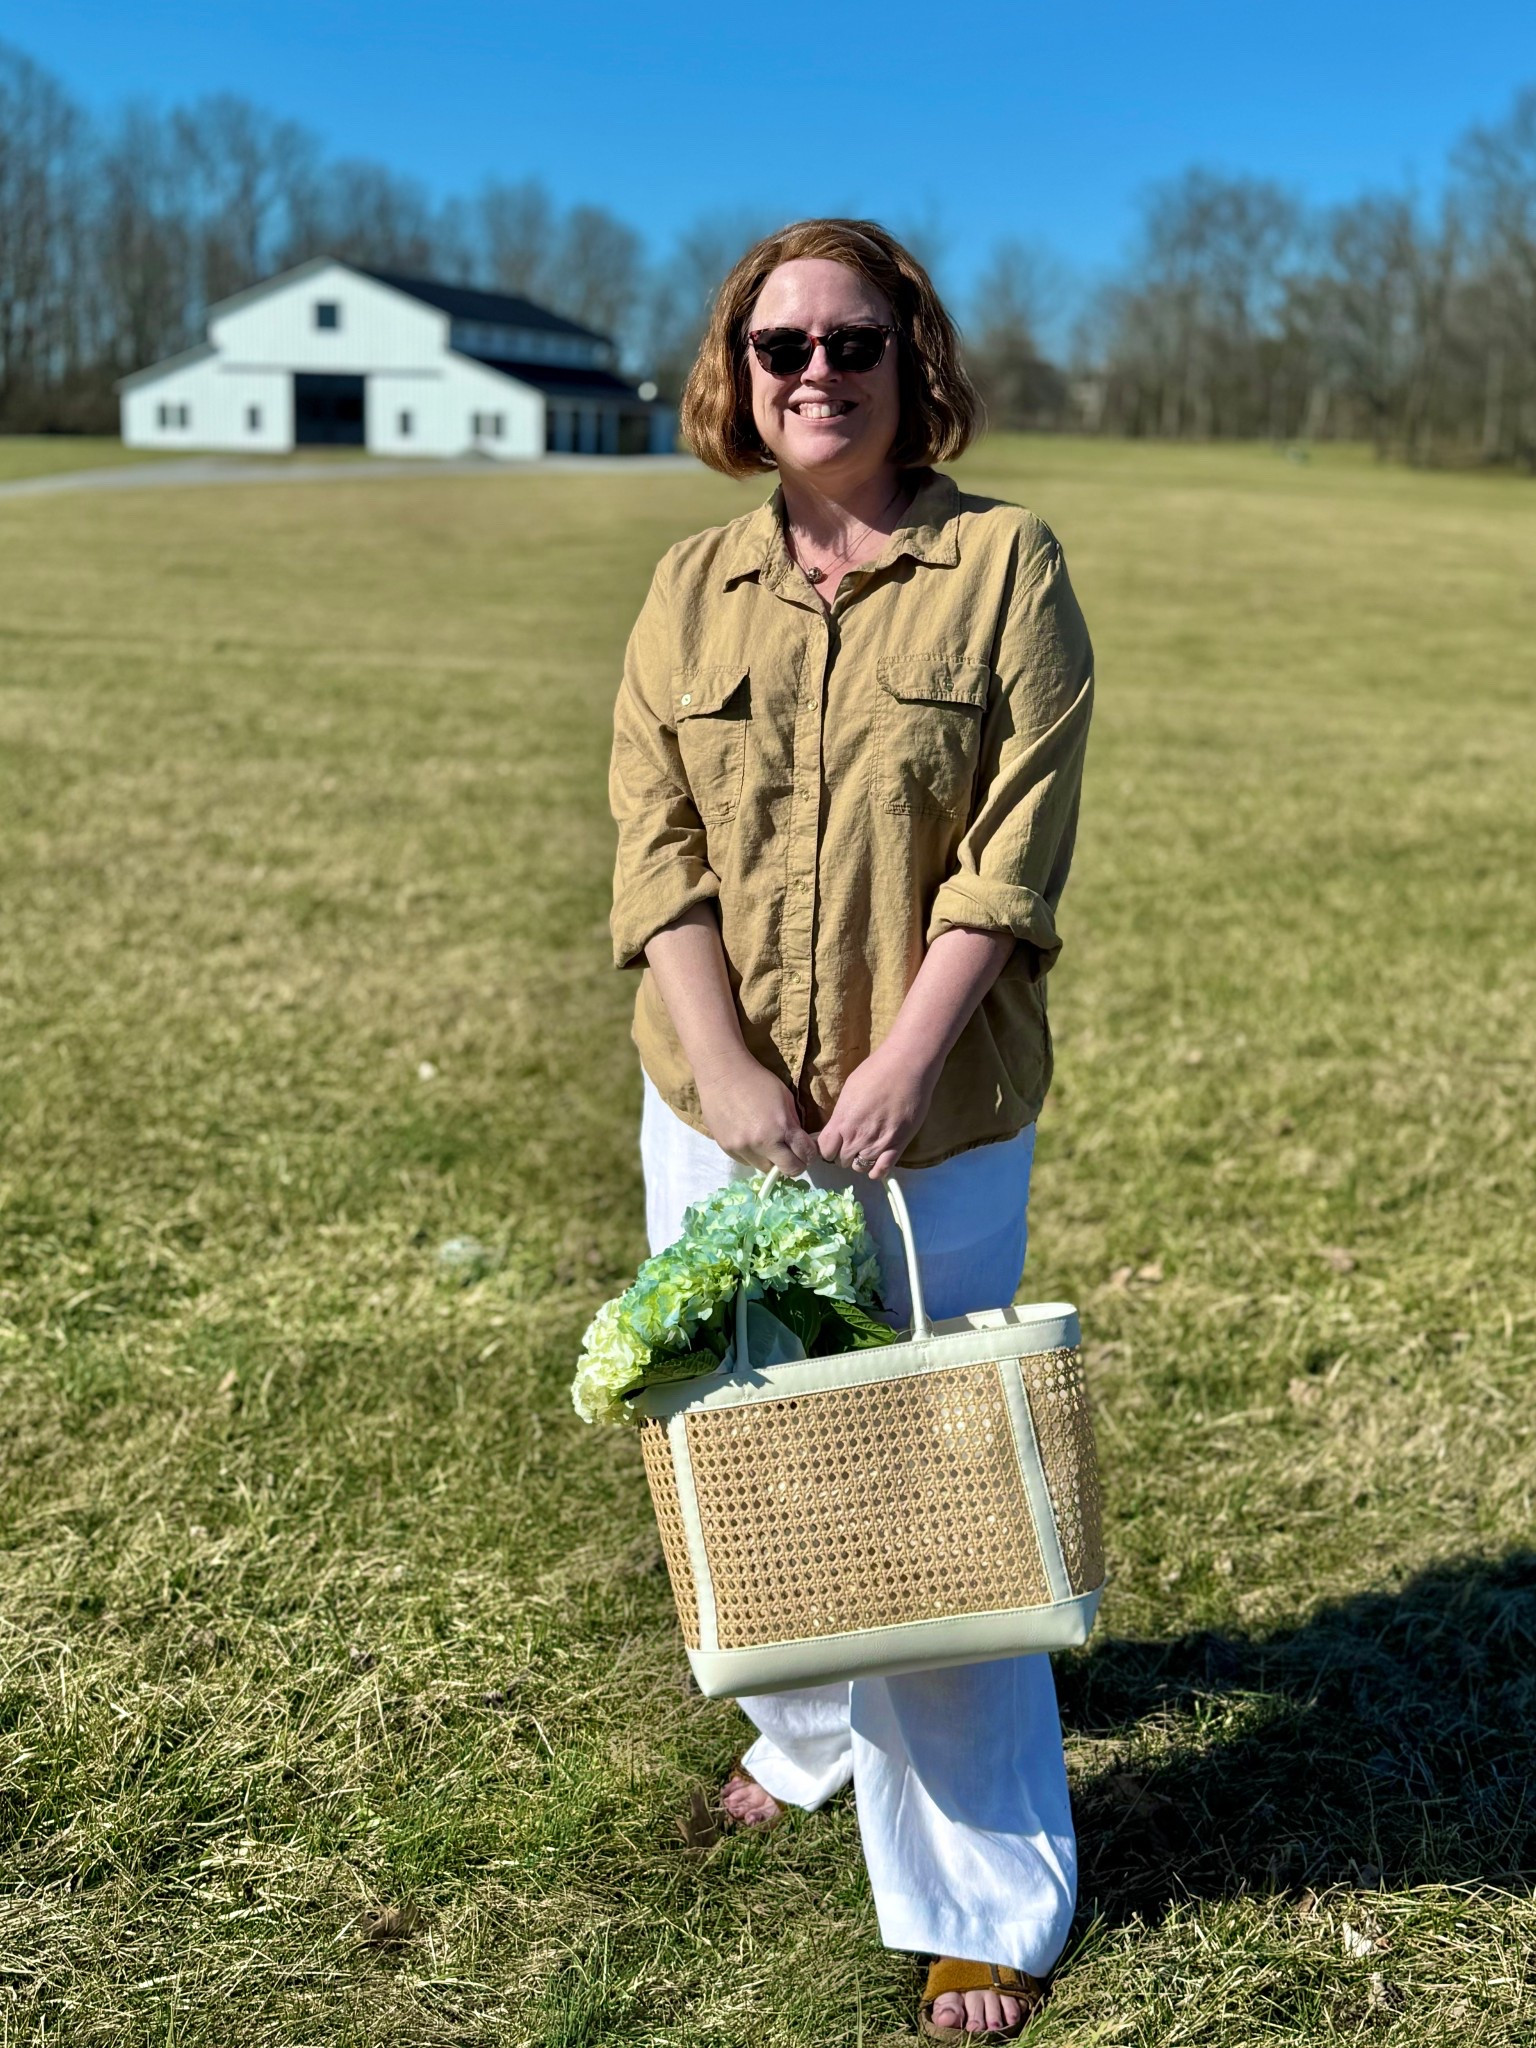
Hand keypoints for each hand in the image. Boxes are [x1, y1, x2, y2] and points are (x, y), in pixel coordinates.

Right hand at [696, 1051, 816, 1175]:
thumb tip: (799, 1142)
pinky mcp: (727, 1149)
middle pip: (788, 1170)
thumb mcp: (785, 1098)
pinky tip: (750, 1138)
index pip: (805, 1155)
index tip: (807, 1150)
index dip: (809, 1154)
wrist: (722, 1074)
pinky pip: (747, 1161)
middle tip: (791, 1153)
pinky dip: (753, 1155)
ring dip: (771, 1159)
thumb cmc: (757, 1081)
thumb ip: (793, 1123)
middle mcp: (762, 1143)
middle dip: (794, 1164)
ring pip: (766, 1168)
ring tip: (767, 1143)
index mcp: (781, 1128)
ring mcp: (743, 1148)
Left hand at [816, 1040, 937, 1178]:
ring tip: (866, 1149)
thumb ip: (842, 1114)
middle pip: (842, 1160)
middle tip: (852, 1144)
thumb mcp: (849, 1091)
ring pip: (861, 1167)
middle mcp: (857, 1137)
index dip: (828, 1149)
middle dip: (844, 1154)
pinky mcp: (898, 1144)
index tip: (833, 1144)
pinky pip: (883, 1170)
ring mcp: (878, 1143)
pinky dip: (876, 1171)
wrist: (906, 1066)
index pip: (825, 1150)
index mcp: (842, 1121)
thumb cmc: (876, 1071)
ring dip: (860, 1160)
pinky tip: (876, 1165)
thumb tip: (839, 1126)